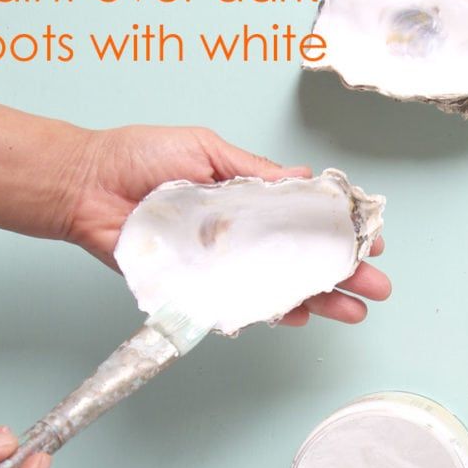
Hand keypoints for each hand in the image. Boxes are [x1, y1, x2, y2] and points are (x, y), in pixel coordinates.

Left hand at [67, 126, 389, 325]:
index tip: (371, 236)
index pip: (305, 218)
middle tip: (378, 286)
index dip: (340, 228)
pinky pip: (242, 306)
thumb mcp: (206, 149)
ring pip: (281, 287)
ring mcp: (223, 264)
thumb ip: (254, 171)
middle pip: (303, 258)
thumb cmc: (141, 159)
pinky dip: (272, 313)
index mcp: (249, 199)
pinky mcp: (199, 287)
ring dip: (321, 300)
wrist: (89, 185)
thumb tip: (304, 179)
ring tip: (354, 310)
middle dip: (345, 271)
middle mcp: (242, 236)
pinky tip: (301, 317)